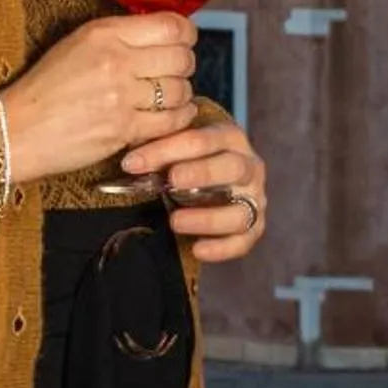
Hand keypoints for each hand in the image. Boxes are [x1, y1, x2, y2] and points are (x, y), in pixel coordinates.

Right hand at [0, 14, 200, 186]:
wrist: (17, 129)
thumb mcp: (77, 43)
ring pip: (180, 91)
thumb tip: (162, 36)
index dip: (186, 35)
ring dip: (180, 94)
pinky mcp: (123, 129)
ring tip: (168, 96)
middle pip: (181, 58)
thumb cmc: (45, 87)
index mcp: (104, 33)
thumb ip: (119, 36)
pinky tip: (172, 116)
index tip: (184, 42)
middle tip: (175, 71)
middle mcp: (116, 60)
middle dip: (184, 65)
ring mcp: (121, 97)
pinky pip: (170, 122)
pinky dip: (178, 119)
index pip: (171, 26)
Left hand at [119, 118, 268, 263]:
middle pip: (232, 168)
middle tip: (170, 182)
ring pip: (241, 211)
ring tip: (175, 221)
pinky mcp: (254, 226)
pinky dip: (221, 248)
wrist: (210, 180)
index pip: (201, 139)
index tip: (133, 163)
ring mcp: (255, 198)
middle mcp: (249, 166)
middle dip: (201, 174)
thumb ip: (158, 146)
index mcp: (229, 138)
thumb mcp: (173, 147)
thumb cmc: (186, 158)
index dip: (166, 150)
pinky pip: (243, 241)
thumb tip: (133, 152)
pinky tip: (196, 249)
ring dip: (208, 218)